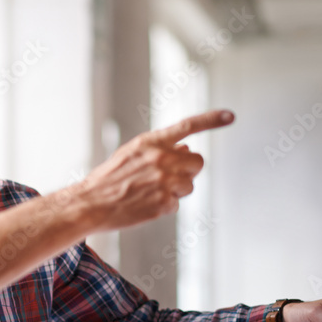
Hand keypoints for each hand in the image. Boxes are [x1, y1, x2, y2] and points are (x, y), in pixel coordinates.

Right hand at [77, 109, 234, 231]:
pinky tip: (145, 204)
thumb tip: (185, 147)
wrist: (90, 204)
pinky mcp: (164, 203)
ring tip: (150, 192)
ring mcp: (164, 182)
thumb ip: (158, 149)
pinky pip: (176, 204)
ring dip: (176, 190)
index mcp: (150, 142)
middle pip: (197, 161)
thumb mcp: (130, 154)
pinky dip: (164, 206)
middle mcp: (161, 159)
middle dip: (188, 170)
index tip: (230, 115)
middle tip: (168, 177)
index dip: (211, 119)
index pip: (187, 126)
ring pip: (189, 185)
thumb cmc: (108, 180)